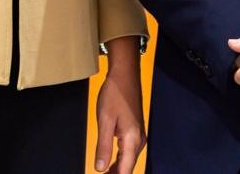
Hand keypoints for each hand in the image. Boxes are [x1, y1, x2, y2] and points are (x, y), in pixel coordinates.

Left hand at [93, 38, 145, 171]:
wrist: (125, 76)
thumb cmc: (114, 95)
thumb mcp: (105, 121)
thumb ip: (103, 146)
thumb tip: (100, 168)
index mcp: (132, 140)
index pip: (125, 170)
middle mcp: (139, 140)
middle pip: (128, 167)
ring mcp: (138, 136)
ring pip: (128, 161)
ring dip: (117, 170)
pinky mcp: (135, 131)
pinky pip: (128, 152)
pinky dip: (119, 161)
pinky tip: (109, 164)